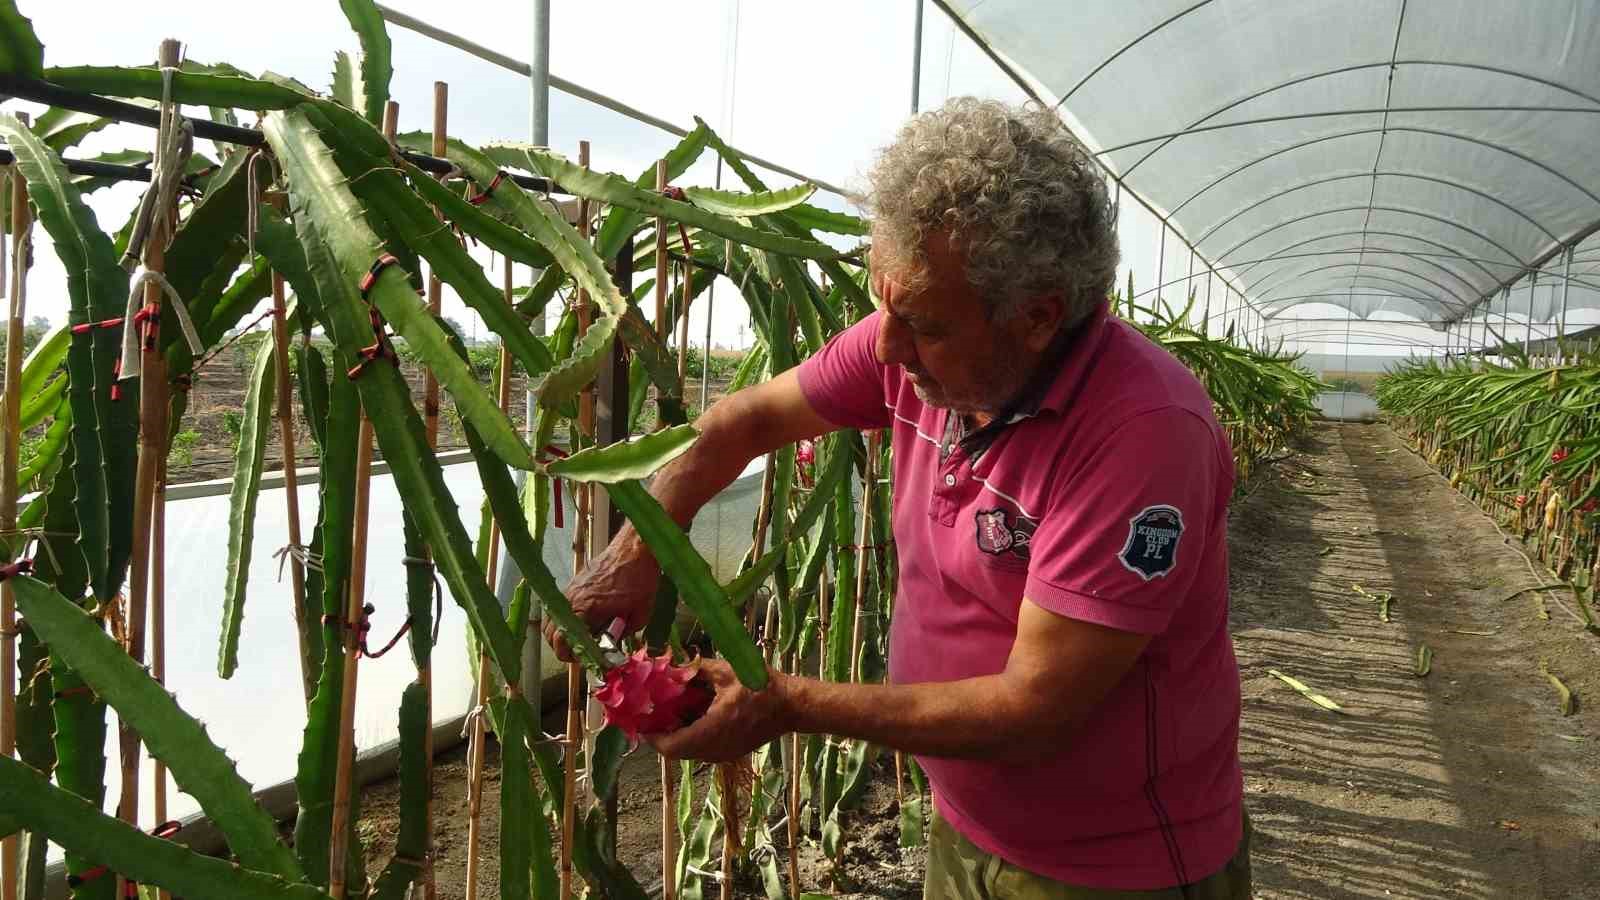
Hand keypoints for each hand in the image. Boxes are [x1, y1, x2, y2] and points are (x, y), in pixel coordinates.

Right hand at [541, 529, 658, 662]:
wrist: (636, 547)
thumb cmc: (641, 579)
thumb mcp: (640, 615)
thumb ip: (622, 635)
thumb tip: (611, 649)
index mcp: (585, 609)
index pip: (562, 642)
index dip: (572, 657)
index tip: (587, 660)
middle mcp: (570, 599)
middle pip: (550, 633)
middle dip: (563, 648)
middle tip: (583, 654)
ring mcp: (569, 590)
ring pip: (550, 620)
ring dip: (560, 634)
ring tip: (580, 641)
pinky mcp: (573, 583)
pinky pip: (558, 607)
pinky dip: (563, 619)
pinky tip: (582, 623)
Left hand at [647, 660, 792, 761]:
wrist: (792, 706)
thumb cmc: (761, 686)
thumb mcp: (727, 671)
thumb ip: (697, 669)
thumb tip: (672, 665)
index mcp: (712, 730)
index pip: (671, 747)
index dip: (652, 737)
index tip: (641, 722)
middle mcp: (715, 749)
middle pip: (677, 751)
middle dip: (663, 734)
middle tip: (654, 713)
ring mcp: (723, 753)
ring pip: (689, 752)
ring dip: (677, 735)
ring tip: (672, 712)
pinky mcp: (730, 752)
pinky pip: (702, 749)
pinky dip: (692, 735)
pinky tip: (694, 714)